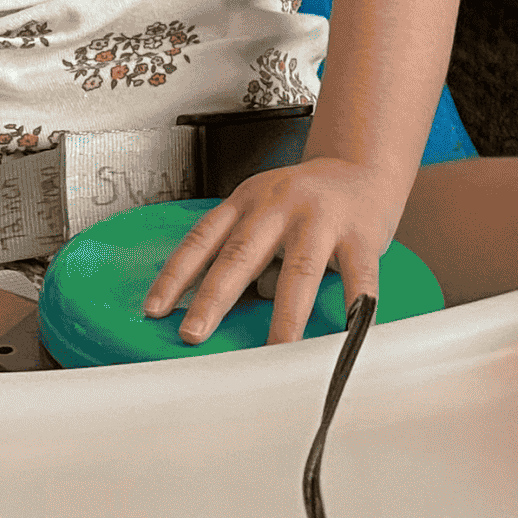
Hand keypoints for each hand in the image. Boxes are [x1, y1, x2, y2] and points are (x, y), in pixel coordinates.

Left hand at [141, 157, 411, 345]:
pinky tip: (348, 332)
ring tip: (274, 350)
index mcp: (247, 201)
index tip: (154, 310)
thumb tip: (217, 306)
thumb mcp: (264, 210)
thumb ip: (241, 249)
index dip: (175, 274)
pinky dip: (353, 306)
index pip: (203, 238)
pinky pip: (357, 275)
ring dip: (285, 316)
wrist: (362, 166)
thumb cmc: (306, 200)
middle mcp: (279, 205)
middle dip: (214, 297)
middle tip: (193, 334)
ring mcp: (321, 218)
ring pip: (298, 271)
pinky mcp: (361, 234)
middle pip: (241, 254)